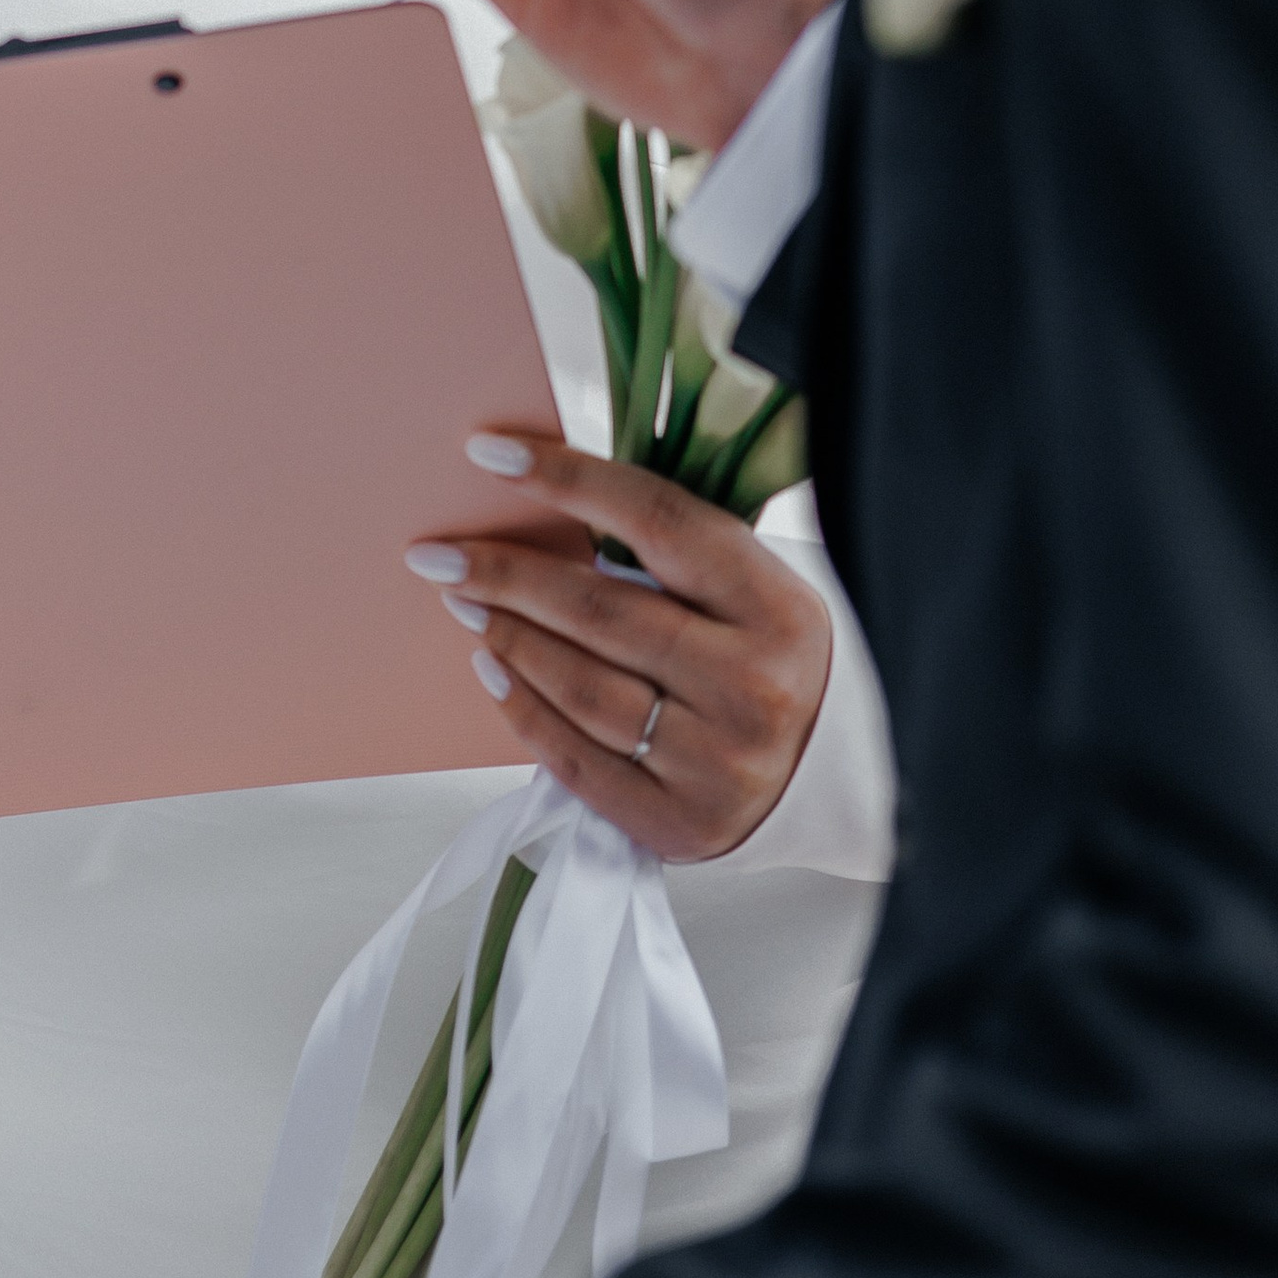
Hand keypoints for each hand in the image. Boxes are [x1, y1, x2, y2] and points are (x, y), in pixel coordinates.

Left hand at [409, 433, 830, 859]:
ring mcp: (718, 762)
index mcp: (777, 606)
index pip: (656, 521)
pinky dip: (524, 710)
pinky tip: (494, 670)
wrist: (837, 779)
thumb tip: (550, 501)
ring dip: (508, 640)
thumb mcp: (755, 590)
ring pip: (582, 689)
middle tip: (440, 553)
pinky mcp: (681, 824)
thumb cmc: (775, 660)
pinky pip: (578, 761)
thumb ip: (673, 552)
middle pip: (601, 610)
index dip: (568, 479)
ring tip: (466, 605)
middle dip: (506, 574)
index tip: (490, 453)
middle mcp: (753, 685)